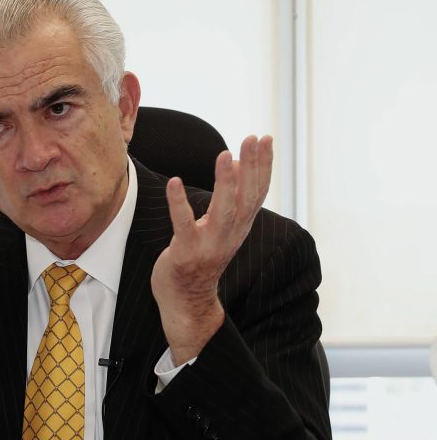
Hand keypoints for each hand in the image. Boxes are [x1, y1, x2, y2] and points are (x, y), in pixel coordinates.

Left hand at [151, 135, 272, 363]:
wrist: (186, 301)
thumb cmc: (200, 257)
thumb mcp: (220, 226)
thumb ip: (230, 198)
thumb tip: (237, 162)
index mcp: (240, 226)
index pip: (258, 192)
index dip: (263, 165)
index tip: (265, 138)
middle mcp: (230, 235)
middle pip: (246, 198)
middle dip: (252, 167)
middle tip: (251, 138)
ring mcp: (209, 245)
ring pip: (222, 211)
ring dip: (225, 183)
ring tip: (225, 155)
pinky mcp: (185, 253)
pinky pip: (183, 225)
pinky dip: (179, 203)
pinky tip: (174, 182)